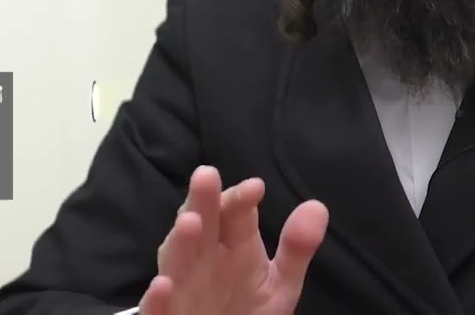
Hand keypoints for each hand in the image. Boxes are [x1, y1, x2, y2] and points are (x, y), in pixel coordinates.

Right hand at [139, 166, 328, 314]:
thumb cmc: (248, 311)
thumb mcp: (279, 284)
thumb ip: (297, 248)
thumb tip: (318, 206)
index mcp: (232, 245)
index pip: (235, 213)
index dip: (242, 198)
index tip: (256, 187)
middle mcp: (203, 260)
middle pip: (202, 225)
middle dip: (203, 200)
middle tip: (206, 174)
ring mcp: (181, 288)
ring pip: (176, 261)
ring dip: (180, 242)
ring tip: (190, 222)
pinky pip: (157, 309)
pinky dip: (156, 298)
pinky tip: (163, 284)